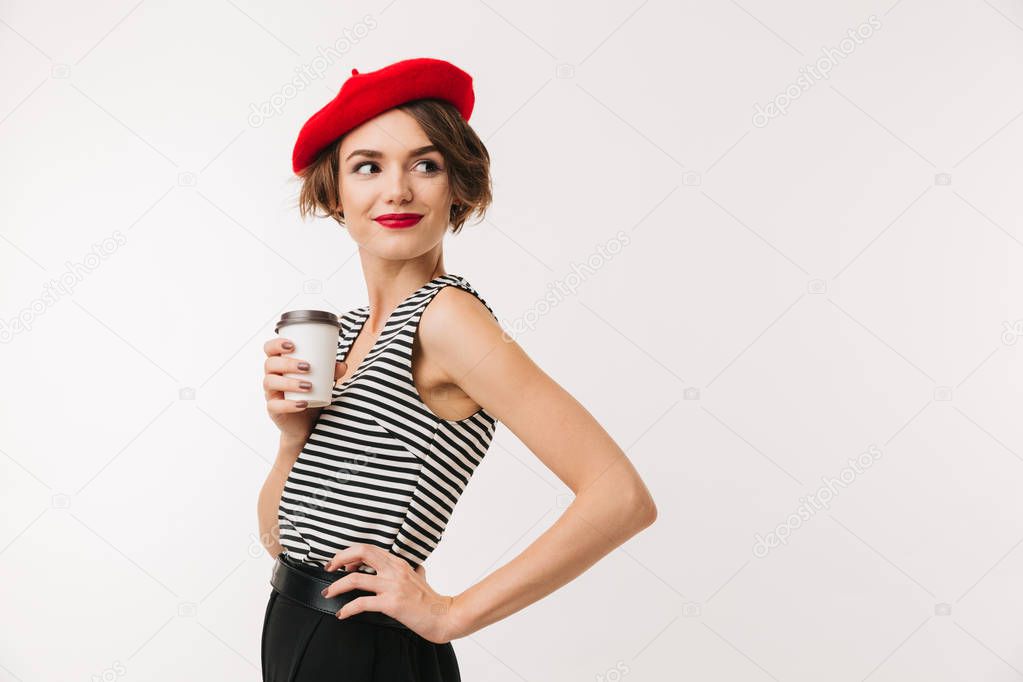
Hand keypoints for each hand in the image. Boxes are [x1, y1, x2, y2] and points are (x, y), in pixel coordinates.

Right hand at [263, 336, 348, 440]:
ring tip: (308, 386)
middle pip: (270, 364)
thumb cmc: (312, 394)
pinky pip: (275, 406)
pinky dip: (289, 405)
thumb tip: (343, 365)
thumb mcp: (324, 380)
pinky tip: (302, 404)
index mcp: (280, 365)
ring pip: (270, 383)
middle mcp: (271, 377)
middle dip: (288, 363)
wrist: (307, 422)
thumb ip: (333, 372)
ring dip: (289, 382)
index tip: (292, 345)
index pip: (269, 349)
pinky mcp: (273, 410)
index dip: (276, 344)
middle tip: (307, 366)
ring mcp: (270, 393)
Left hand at [322, 544, 457, 643]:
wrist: (444, 617)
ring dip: (336, 586)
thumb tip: (415, 568)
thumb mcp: (421, 577)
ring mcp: (392, 586)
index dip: (351, 553)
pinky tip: (341, 614)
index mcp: (400, 563)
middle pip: (361, 552)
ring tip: (328, 593)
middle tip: (328, 568)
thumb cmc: (432, 600)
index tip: (342, 564)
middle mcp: (395, 570)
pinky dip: (347, 608)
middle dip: (339, 558)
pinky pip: (361, 603)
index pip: (370, 548)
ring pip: (355, 578)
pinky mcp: (391, 603)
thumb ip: (414, 570)